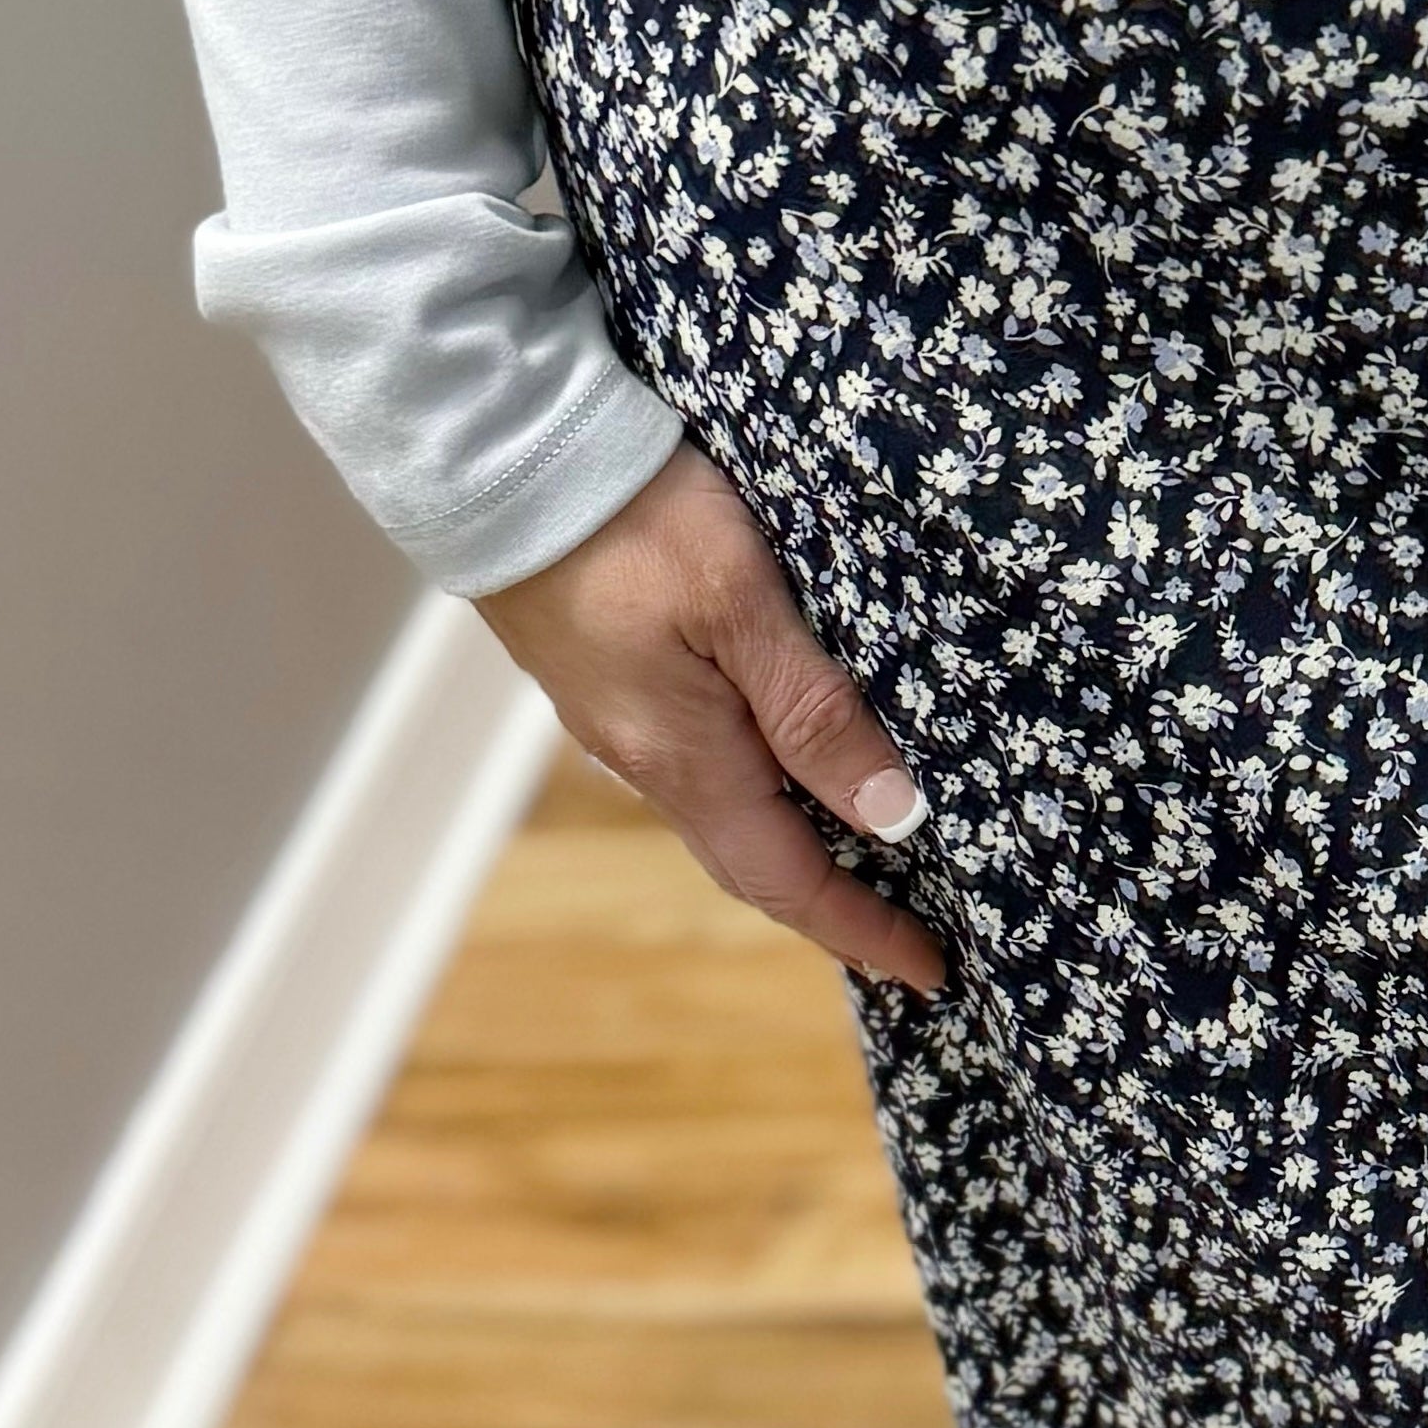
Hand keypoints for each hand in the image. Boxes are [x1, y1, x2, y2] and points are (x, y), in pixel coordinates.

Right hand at [472, 443, 948, 997]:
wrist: (498, 455)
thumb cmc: (631, 518)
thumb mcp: (744, 605)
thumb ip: (815, 713)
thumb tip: (890, 816)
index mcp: (685, 761)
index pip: (789, 881)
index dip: (863, 931)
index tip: (930, 972)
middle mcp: (646, 762)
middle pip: (752, 866)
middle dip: (831, 909)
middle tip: (905, 935)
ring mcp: (618, 722)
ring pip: (722, 818)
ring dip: (791, 854)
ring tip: (861, 862)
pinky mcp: (608, 678)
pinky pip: (697, 767)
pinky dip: (755, 796)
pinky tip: (786, 770)